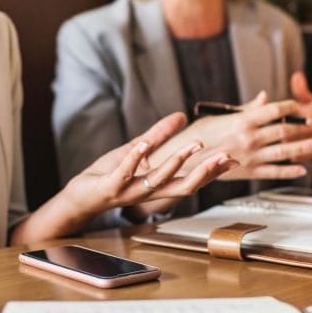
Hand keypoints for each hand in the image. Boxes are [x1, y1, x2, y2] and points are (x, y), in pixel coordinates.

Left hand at [11, 113, 236, 244]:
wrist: (79, 197)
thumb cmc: (108, 175)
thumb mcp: (137, 150)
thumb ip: (158, 135)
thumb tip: (180, 116)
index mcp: (158, 185)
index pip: (191, 180)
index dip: (212, 172)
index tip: (232, 159)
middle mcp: (149, 193)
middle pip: (183, 187)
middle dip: (204, 172)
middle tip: (223, 157)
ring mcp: (130, 191)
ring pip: (158, 181)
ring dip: (176, 163)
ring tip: (192, 145)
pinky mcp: (110, 187)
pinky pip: (125, 173)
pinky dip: (134, 159)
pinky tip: (144, 145)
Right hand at [151, 93, 311, 180]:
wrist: (184, 160)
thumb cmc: (199, 136)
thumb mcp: (220, 116)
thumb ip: (246, 108)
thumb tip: (265, 98)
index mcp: (242, 120)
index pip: (273, 109)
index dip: (290, 106)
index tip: (298, 105)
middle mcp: (249, 138)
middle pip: (283, 130)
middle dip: (301, 126)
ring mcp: (250, 156)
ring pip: (283, 151)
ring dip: (302, 148)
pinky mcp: (248, 172)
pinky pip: (274, 172)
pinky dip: (289, 171)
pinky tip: (300, 170)